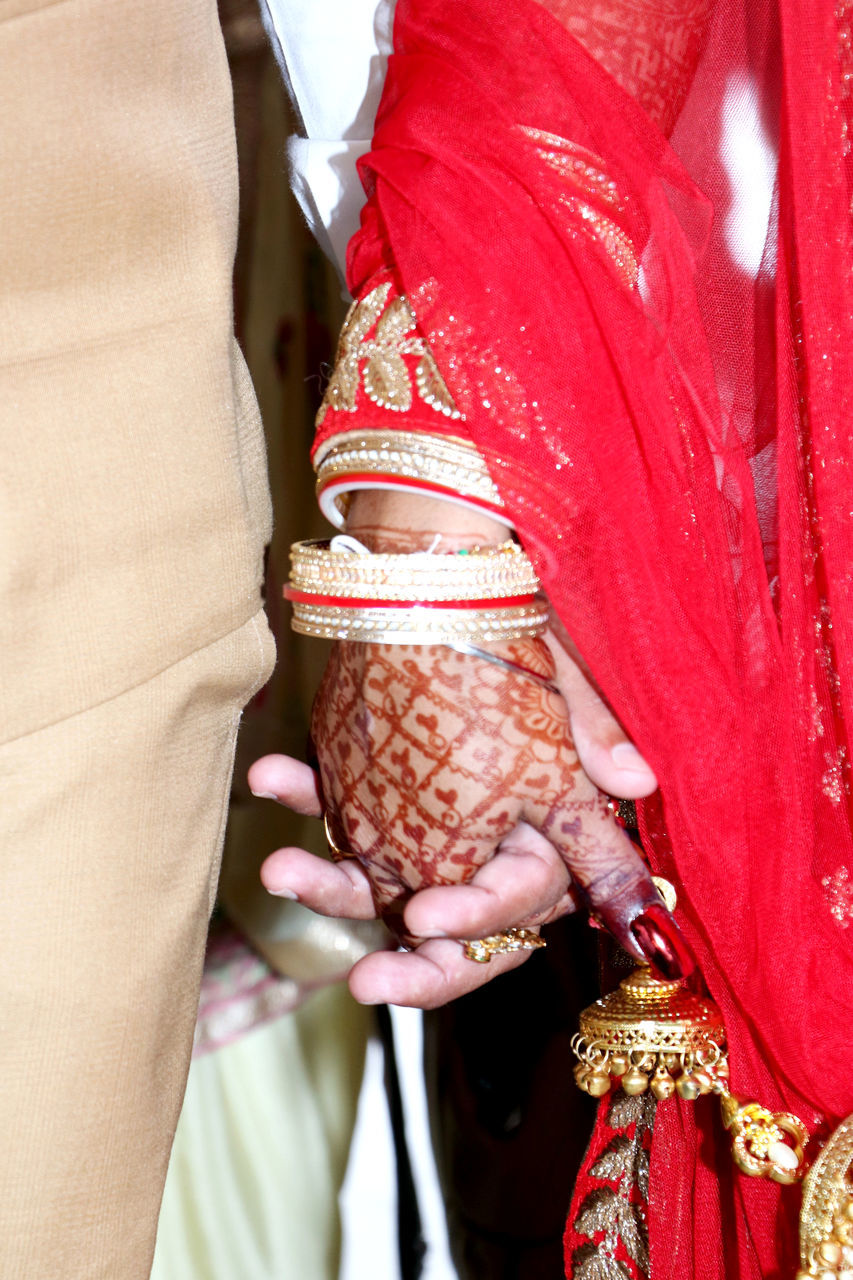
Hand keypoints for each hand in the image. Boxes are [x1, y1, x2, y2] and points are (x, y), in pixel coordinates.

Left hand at [250, 637, 689, 1006]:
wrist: (448, 560)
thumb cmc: (515, 622)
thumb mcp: (560, 676)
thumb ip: (593, 732)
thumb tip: (641, 784)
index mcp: (544, 830)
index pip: (519, 906)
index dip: (476, 922)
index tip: (422, 922)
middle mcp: (486, 838)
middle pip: (452, 928)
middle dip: (408, 960)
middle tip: (361, 978)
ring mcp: (428, 816)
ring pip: (383, 879)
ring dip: (332, 880)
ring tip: (280, 870)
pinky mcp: (382, 782)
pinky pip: (340, 811)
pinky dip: (305, 797)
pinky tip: (270, 777)